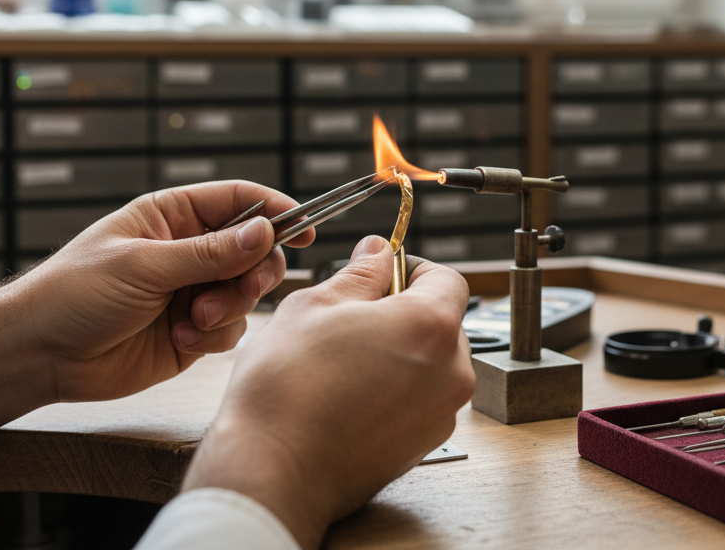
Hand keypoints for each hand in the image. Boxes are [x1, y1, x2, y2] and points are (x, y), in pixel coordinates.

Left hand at [0, 181, 314, 449]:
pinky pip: (231, 328)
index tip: (307, 227)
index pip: (238, 200)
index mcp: (173, 217)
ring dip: (229, 307)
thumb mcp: (143, 266)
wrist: (39, 354)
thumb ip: (209, 253)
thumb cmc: (74, 294)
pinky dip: (215, 334)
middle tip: (244, 287)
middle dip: (255, 270)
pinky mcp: (193, 330)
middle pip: (254, 249)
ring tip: (194, 319)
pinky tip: (181, 339)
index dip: (277, 210)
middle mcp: (188, 250)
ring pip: (247, 291)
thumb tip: (265, 232)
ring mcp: (192, 291)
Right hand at [182, 236, 474, 548]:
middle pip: (442, 323)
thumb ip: (360, 274)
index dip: (412, 269)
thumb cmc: (287, 389)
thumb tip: (377, 253)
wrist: (272, 470)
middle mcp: (451, 372)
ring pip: (431, 364)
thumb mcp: (315, 305)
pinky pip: (419, 401)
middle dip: (403, 314)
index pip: (448, 279)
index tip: (382, 274)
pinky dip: (395, 392)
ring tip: (345, 363)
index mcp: (431, 326)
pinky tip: (350, 396)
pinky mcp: (424, 445)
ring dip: (399, 354)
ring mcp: (441, 414)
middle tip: (352, 321)